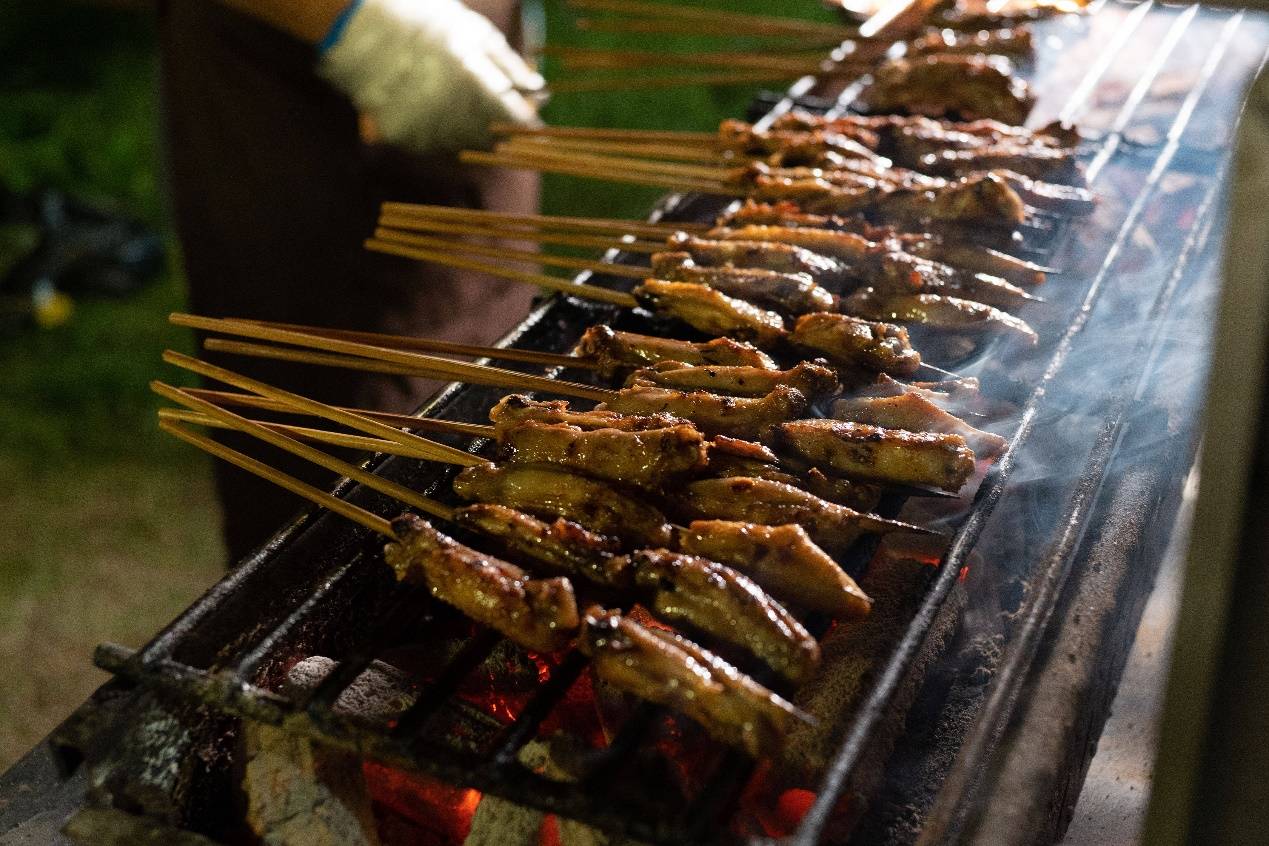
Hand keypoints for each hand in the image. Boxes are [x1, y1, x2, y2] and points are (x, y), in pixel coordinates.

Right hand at [318, 0, 544, 154]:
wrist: (362, 26)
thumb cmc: (429, 22)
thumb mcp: (477, 35)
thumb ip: (511, 69)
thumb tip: (542, 94)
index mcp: (475, 85)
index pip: (516, 124)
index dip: (528, 126)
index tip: (535, 124)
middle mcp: (450, 113)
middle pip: (491, 140)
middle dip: (500, 129)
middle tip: (493, 108)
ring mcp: (423, 128)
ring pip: (462, 145)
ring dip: (469, 131)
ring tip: (454, 97)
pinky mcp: (401, 137)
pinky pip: (431, 144)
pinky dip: (438, 131)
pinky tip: (430, 104)